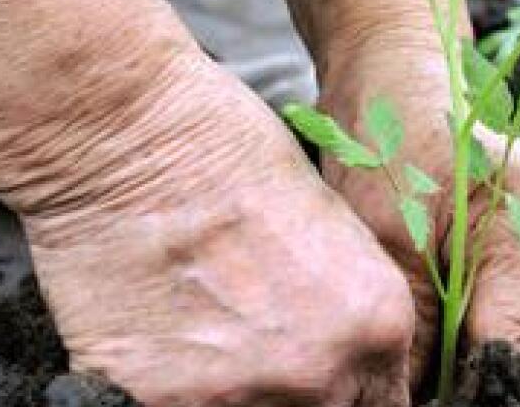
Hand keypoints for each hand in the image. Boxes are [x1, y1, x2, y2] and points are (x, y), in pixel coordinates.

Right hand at [2, 52, 415, 405]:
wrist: (132, 140)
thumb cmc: (234, 153)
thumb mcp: (335, 226)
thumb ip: (352, 303)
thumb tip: (348, 349)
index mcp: (379, 322)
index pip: (387, 400)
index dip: (360, 386)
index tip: (336, 374)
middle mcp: (323, 372)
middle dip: (309, 393)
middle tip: (268, 349)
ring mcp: (244, 395)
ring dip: (244, 393)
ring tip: (213, 337)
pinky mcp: (163, 403)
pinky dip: (178, 391)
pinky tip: (166, 341)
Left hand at [316, 27, 519, 385]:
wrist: (402, 78)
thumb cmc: (389, 140)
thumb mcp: (386, 239)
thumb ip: (414, 331)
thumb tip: (413, 400)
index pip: (516, 353)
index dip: (471, 391)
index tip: (422, 397)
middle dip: (481, 380)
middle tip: (419, 380)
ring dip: (486, 359)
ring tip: (429, 357)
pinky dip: (491, 333)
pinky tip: (449, 328)